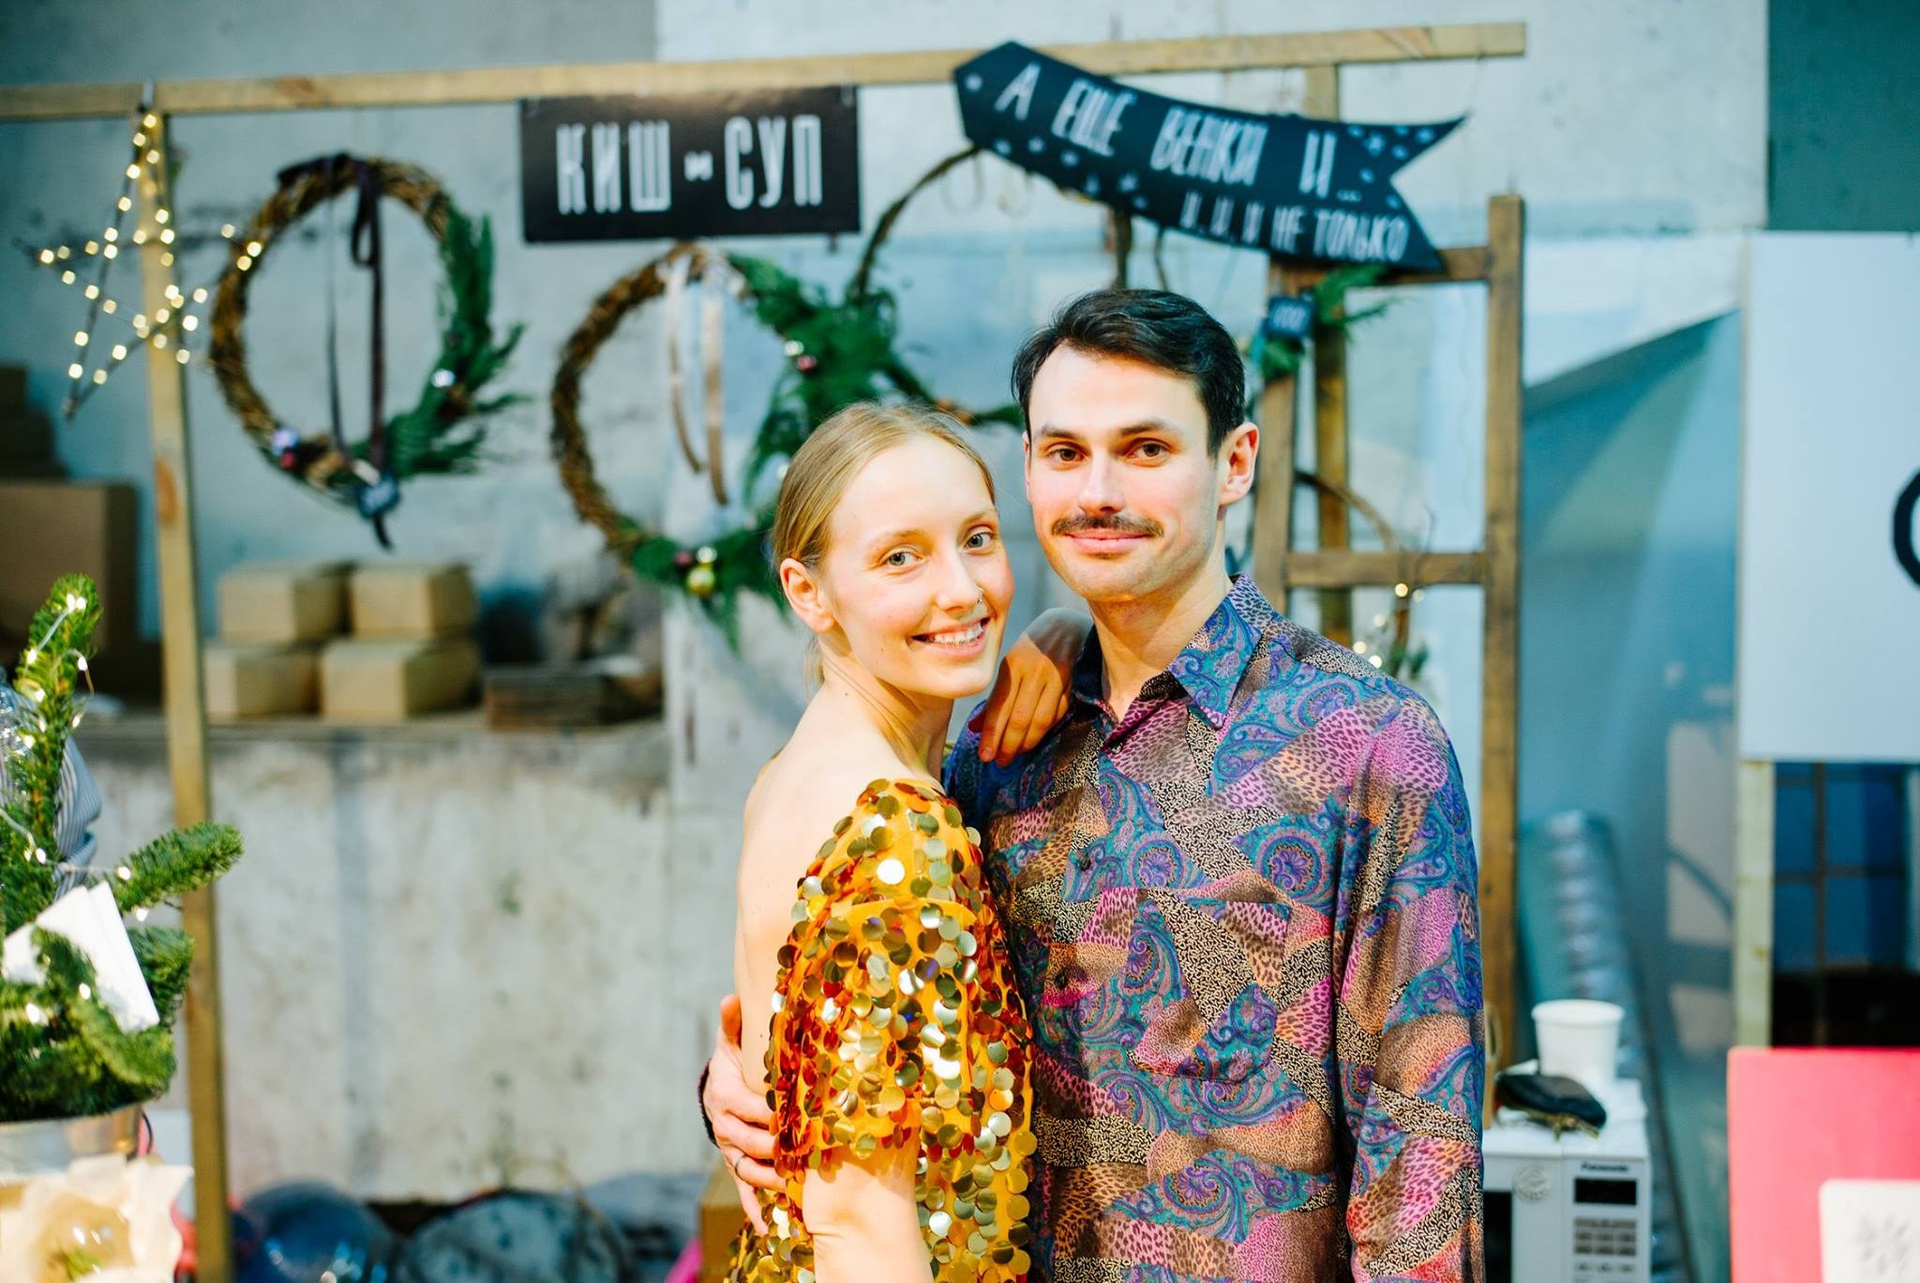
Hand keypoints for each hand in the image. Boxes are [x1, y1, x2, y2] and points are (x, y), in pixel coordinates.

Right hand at [705, 994, 777, 1231]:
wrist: (718, 1090)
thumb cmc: (734, 1063)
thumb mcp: (731, 1042)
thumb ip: (734, 1023)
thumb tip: (731, 996)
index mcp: (725, 1095)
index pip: (746, 1107)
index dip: (767, 1112)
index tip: (791, 1114)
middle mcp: (725, 1126)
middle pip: (749, 1142)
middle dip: (774, 1149)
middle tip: (803, 1153)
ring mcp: (731, 1149)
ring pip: (747, 1170)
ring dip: (770, 1181)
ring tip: (796, 1188)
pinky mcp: (736, 1166)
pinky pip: (743, 1191)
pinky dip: (754, 1210)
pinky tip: (767, 1228)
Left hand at [976, 608, 1087, 764]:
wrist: (1067, 624)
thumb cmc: (1033, 648)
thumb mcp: (1011, 666)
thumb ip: (996, 697)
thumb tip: (975, 729)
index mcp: (1012, 665)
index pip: (999, 707)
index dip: (991, 734)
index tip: (985, 756)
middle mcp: (1033, 671)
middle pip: (1019, 717)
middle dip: (1008, 744)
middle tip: (1000, 762)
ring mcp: (1056, 677)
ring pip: (1040, 719)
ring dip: (1028, 742)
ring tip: (1016, 755)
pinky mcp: (1073, 682)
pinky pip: (1059, 713)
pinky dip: (1047, 729)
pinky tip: (1037, 739)